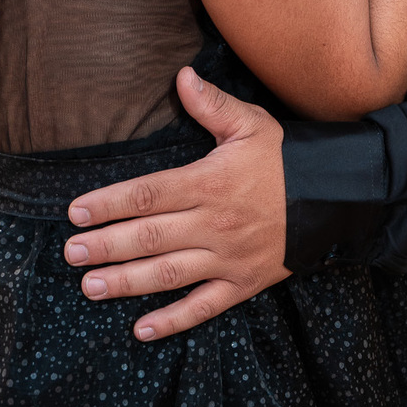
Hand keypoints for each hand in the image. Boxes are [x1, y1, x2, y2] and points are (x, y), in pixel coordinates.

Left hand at [63, 68, 289, 340]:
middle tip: (71, 252)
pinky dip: (172, 320)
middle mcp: (214, 224)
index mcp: (210, 182)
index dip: (110, 203)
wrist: (335, 196)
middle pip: (150, 237)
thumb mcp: (251, 123)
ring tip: (91, 287)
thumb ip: (212, 104)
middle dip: (106, 245)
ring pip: (168, 275)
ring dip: (126, 282)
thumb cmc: (286, 157)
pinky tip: (140, 330)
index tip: (77, 211)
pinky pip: (203, 307)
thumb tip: (181, 76)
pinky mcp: (243, 284)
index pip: (148, 194)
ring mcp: (228, 259)